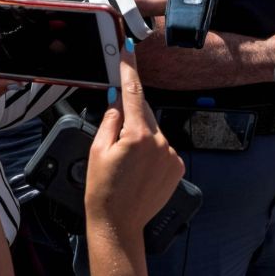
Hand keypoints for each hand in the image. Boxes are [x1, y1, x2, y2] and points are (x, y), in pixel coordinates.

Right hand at [86, 50, 185, 240]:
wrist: (118, 225)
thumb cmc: (103, 191)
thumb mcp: (97, 150)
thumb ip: (110, 120)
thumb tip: (117, 101)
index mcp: (138, 135)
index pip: (133, 93)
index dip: (130, 69)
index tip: (129, 50)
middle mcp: (160, 142)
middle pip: (144, 113)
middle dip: (130, 115)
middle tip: (115, 132)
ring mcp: (171, 155)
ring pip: (153, 131)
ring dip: (140, 136)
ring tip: (125, 162)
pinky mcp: (177, 166)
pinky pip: (162, 147)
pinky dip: (151, 150)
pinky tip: (138, 169)